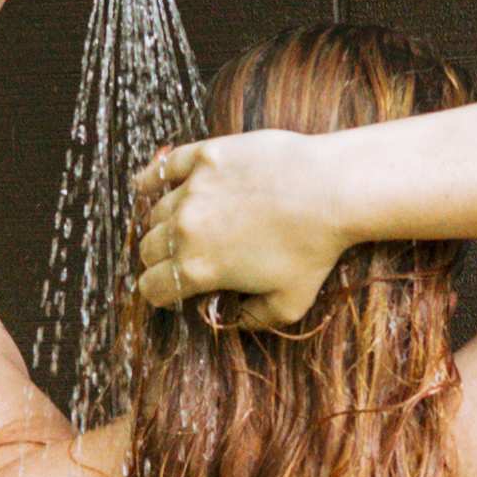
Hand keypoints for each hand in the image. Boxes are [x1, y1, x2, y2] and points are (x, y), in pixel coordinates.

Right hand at [130, 131, 348, 328]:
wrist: (331, 190)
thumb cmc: (314, 249)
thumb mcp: (289, 303)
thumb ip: (253, 319)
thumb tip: (231, 320)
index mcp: (199, 268)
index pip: (152, 287)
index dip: (158, 293)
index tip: (169, 291)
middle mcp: (186, 228)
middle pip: (149, 248)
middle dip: (159, 259)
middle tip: (179, 258)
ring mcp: (193, 188)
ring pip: (157, 211)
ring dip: (163, 223)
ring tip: (181, 225)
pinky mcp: (206, 156)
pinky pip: (164, 167)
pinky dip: (151, 178)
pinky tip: (145, 185)